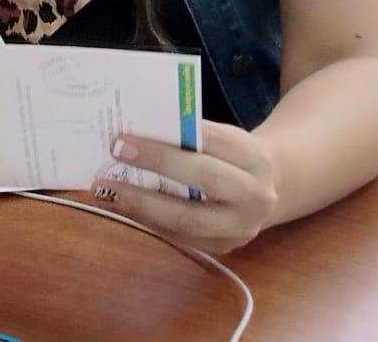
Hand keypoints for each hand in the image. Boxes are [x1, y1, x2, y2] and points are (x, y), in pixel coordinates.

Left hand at [95, 121, 279, 253]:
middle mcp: (255, 195)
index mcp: (253, 157)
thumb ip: (187, 134)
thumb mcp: (221, 137)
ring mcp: (241, 228)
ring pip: (189, 220)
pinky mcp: (224, 247)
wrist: (270, 190)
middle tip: (114, 154)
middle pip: (205, 180)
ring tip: (106, 190)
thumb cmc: (230, 154)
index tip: (124, 136)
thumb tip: (131, 130)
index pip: (210, 141)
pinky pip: (181, 237)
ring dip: (142, 205)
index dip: (170, 137)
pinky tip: (121, 207)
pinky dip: (147, 221)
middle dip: (156, 165)